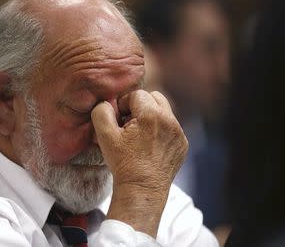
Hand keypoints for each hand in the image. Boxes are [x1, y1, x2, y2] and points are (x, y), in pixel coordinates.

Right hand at [91, 90, 187, 236]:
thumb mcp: (105, 136)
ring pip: (164, 111)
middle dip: (141, 106)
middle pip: (155, 97)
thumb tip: (107, 103)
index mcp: (152, 114)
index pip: (137, 94)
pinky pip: (171, 127)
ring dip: (151, 117)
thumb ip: (102, 112)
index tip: (120, 120)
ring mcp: (178, 133)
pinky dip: (161, 130)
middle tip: (130, 124)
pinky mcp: (182, 144)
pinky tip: (149, 145)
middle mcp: (170, 120)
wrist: (142, 189)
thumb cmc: (123, 163)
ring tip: (139, 135)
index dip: (125, 104)